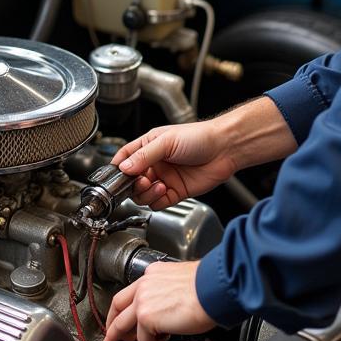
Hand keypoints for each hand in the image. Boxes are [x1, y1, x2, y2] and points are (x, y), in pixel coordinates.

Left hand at [99, 260, 214, 340]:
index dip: (123, 307)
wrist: (215, 288)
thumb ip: (168, 294)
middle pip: (117, 307)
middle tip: (110, 340)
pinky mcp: (146, 317)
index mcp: (154, 274)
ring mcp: (143, 300)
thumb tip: (168, 311)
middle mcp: (145, 284)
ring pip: (123, 325)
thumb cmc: (209, 287)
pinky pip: (142, 340)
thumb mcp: (183, 283)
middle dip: (112, 327)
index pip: (131, 291)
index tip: (120, 316)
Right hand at [112, 121, 237, 209]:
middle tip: (140, 181)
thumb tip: (124, 167)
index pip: (125, 158)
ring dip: (144, 193)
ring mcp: (165, 178)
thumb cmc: (200, 137)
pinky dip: (156, 200)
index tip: (115, 176)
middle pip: (132, 180)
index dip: (118, 168)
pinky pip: (158, 203)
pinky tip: (163, 190)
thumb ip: (144, 155)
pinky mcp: (175, 192)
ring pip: (143, 194)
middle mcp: (155, 163)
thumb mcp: (166, 141)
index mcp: (149, 146)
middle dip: (132, 184)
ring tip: (153, 185)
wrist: (224, 149)